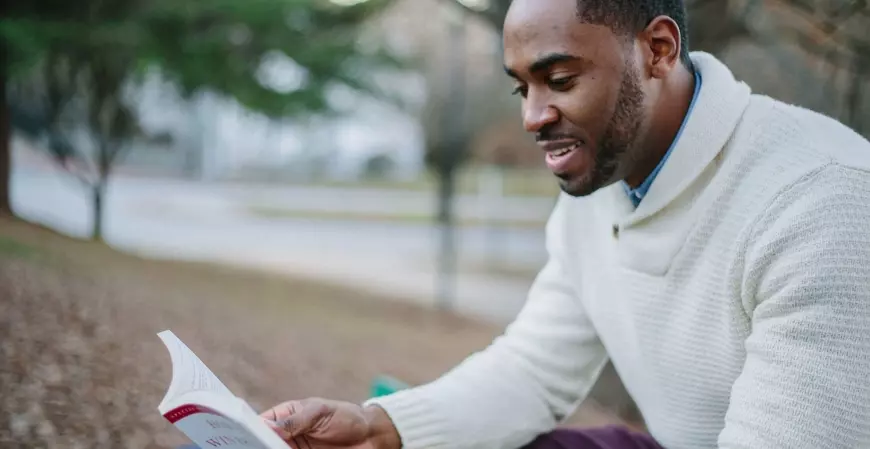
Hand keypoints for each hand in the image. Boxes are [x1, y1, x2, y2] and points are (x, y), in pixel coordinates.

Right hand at [260, 398, 400, 448]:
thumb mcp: (320, 413)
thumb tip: (270, 427)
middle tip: (250, 447)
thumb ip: (296, 421)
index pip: (260, 425)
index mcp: (284, 418)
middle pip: (262, 444)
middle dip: (255, 445)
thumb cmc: (345, 417)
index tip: (241, 435)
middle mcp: (285, 437)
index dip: (248, 430)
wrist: (370, 436)